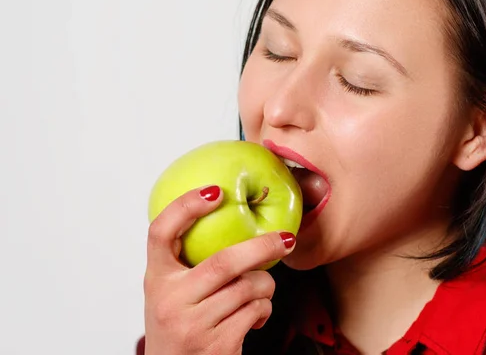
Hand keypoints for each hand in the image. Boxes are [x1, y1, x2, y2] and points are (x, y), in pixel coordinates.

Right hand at [142, 185, 295, 354]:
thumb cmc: (180, 327)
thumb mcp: (172, 294)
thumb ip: (189, 265)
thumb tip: (230, 218)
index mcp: (155, 280)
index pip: (160, 233)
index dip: (185, 206)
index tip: (216, 191)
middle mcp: (168, 301)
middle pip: (224, 262)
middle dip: (263, 247)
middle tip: (286, 238)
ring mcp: (192, 326)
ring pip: (248, 287)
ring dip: (266, 285)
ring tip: (261, 289)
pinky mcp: (217, 346)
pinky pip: (256, 311)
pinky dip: (264, 308)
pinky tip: (256, 316)